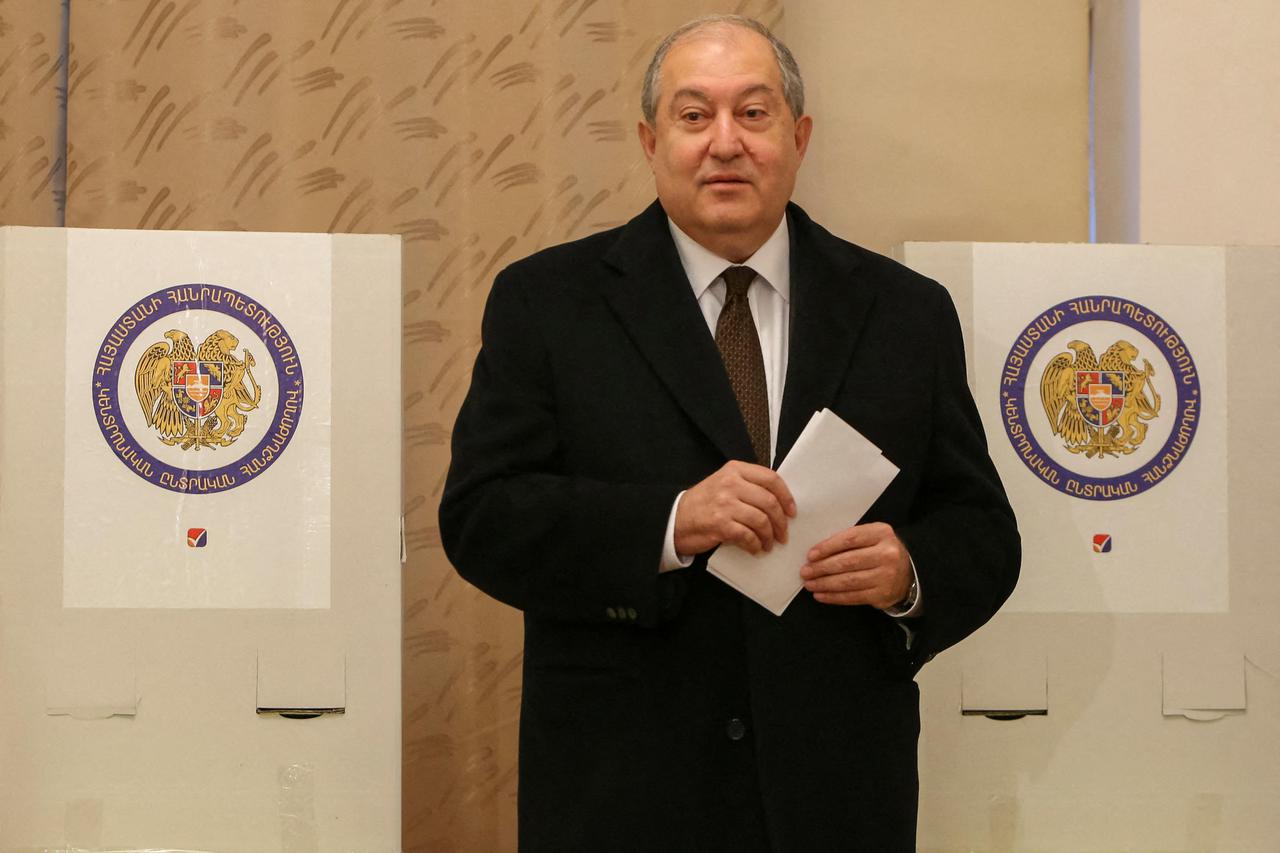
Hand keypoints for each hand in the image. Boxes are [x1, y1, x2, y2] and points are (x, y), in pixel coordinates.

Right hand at [674, 461, 796, 555]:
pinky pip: (748, 536)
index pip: (771, 479)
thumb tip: (779, 502)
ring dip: (769, 536)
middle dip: (781, 522)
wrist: (675, 519)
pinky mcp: (720, 524)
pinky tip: (755, 549)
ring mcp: (724, 503)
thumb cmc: (703, 503)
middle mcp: (730, 483)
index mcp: (734, 470)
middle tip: (783, 534)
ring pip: (761, 520)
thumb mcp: (724, 483)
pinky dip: (755, 545)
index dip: (786, 497)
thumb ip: (748, 486)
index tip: (792, 511)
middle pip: (769, 502)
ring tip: (769, 544)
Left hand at [800, 522, 911, 608]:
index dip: (827, 547)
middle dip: (822, 568)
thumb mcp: (871, 537)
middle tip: (805, 572)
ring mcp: (885, 576)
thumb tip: (817, 553)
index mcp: (881, 533)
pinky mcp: (882, 595)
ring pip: (848, 581)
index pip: (850, 539)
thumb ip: (849, 540)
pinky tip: (821, 596)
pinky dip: (834, 597)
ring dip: (825, 584)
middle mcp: (886, 554)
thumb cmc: (880, 551)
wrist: (908, 573)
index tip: (811, 555)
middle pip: (847, 562)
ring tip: (810, 584)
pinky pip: (853, 597)